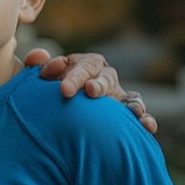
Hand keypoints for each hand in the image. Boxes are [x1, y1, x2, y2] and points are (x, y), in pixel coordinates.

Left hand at [24, 49, 158, 133]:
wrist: (63, 107)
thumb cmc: (52, 87)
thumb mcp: (43, 75)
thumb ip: (36, 63)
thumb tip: (38, 56)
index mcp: (86, 64)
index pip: (82, 66)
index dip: (74, 76)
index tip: (64, 90)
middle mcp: (106, 77)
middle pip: (105, 79)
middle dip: (98, 85)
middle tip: (89, 92)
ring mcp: (119, 95)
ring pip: (126, 95)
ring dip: (129, 103)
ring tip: (133, 111)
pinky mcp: (127, 112)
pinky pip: (140, 116)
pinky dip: (145, 120)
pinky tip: (148, 127)